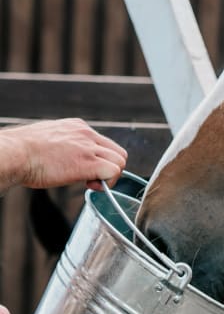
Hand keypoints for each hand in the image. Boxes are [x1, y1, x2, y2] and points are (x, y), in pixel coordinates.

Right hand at [0, 119, 127, 192]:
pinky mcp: (87, 163)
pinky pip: (113, 171)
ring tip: (91, 183)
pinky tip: (91, 186)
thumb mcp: (47, 140)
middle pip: (118, 152)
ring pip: (120, 161)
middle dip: (110, 168)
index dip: (101, 159)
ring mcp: (88, 147)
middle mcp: (87, 134)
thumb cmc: (21, 151)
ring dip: (110, 176)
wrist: (13, 153)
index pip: (105, 143)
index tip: (87, 170)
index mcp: (77, 127)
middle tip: (92, 179)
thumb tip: (63, 156)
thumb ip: (62, 145)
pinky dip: (108, 182)